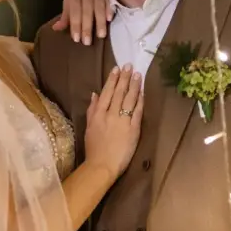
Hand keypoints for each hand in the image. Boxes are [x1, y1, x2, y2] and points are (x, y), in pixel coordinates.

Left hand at [53, 0, 111, 44]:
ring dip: (99, 21)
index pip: (74, 11)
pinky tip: (110, 18)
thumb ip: (65, 15)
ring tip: (101, 35)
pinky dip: (110, 7)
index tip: (77, 39)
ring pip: (98, 6)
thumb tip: (56, 29)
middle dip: (86, 26)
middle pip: (86, 10)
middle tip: (87, 42)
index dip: (75, 25)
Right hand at [84, 64, 142, 179]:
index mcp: (98, 114)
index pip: (106, 92)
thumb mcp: (89, 127)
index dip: (112, 80)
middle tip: (129, 65)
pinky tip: (142, 92)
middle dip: (124, 78)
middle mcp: (110, 114)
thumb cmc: (94, 148)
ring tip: (137, 74)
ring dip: (134, 85)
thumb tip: (94, 94)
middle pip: (119, 93)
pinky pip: (138, 112)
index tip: (117, 68)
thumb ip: (92, 110)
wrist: (102, 165)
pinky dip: (140, 101)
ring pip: (129, 99)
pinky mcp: (133, 129)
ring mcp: (122, 121)